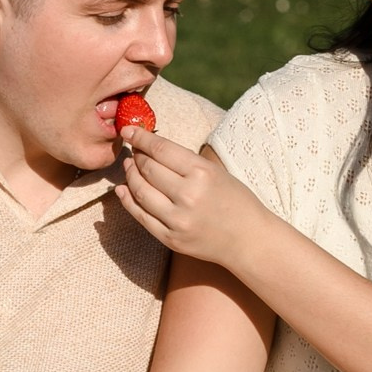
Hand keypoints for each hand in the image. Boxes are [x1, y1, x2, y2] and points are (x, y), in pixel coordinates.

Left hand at [114, 133, 261, 274]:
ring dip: (130, 176)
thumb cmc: (236, 200)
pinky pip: (141, 216)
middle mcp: (188, 195)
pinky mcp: (171, 238)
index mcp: (202, 173)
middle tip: (133, 150)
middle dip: (136, 156)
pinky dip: (127, 200)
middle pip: (147, 169)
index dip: (141, 137)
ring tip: (129, 167)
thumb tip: (150, 147)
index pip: (161, 149)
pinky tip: (122, 189)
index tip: (128, 130)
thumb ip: (185, 161)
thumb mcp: (216, 171)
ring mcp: (178, 219)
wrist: (249, 240)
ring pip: (140, 191)